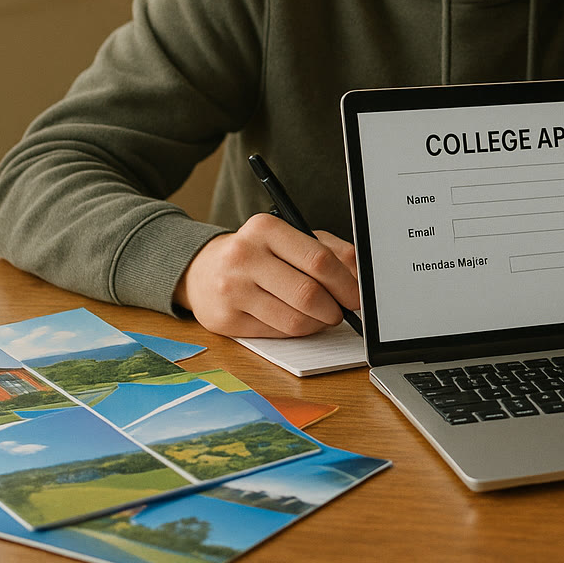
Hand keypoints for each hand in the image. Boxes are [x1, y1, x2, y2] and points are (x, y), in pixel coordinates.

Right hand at [174, 212, 359, 336]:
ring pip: (294, 320)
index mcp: (265, 228)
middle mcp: (244, 257)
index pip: (319, 260)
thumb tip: (361, 277)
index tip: (358, 296)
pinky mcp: (225, 320)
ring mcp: (231, 290)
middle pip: (308, 293)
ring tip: (322, 316)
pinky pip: (277, 334)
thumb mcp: (293, 239)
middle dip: (335, 308)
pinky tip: (298, 321)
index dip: (346, 284)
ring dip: (318, 324)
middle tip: (343, 312)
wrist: (202, 270)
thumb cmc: (259, 253)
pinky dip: (297, 332)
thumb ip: (331, 251)